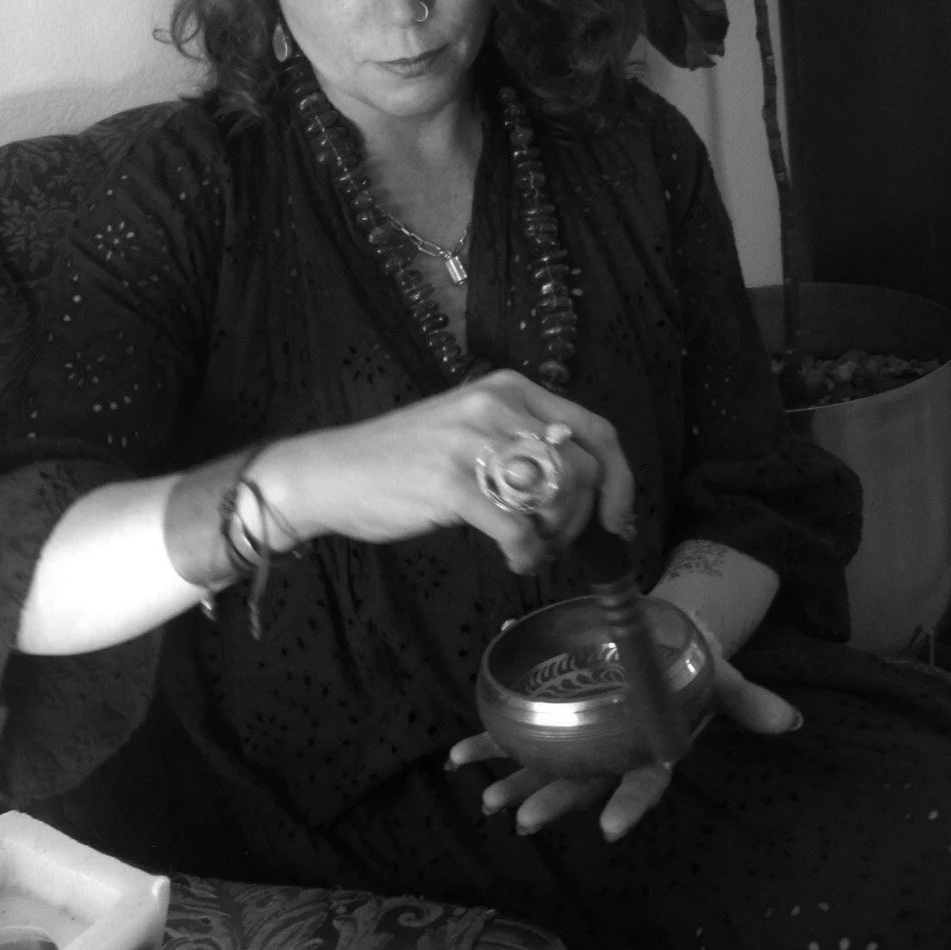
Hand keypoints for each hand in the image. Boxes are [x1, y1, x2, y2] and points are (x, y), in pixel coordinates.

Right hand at [265, 369, 634, 574]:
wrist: (331, 472)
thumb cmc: (403, 461)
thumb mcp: (471, 431)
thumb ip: (522, 444)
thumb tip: (586, 489)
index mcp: (508, 389)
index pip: (595, 428)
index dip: (620, 479)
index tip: (616, 517)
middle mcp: (496, 406)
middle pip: (582, 468)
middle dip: (582, 518)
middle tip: (558, 542)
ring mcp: (473, 441)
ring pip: (558, 496)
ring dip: (555, 537)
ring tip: (532, 550)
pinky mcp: (453, 482)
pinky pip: (519, 528)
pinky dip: (527, 554)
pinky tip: (514, 560)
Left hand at [447, 648, 800, 841]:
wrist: (663, 645)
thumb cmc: (693, 668)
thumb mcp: (723, 679)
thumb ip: (748, 701)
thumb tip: (790, 720)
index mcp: (651, 750)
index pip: (642, 785)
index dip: (628, 807)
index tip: (610, 830)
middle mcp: (611, 755)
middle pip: (582, 784)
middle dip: (553, 801)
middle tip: (524, 819)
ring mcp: (579, 742)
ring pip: (543, 768)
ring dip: (512, 781)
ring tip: (485, 798)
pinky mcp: (552, 721)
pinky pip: (516, 735)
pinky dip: (487, 742)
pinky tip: (459, 754)